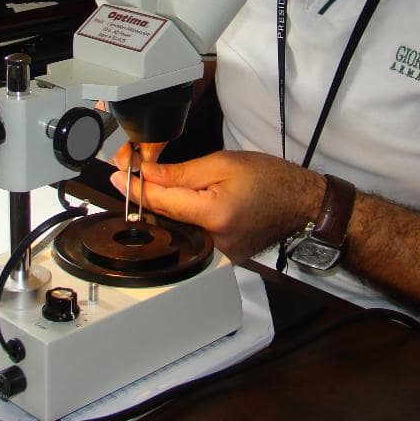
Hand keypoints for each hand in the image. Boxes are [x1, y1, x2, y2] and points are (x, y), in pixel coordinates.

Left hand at [109, 150, 323, 262]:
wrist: (302, 204)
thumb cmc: (271, 180)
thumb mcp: (224, 163)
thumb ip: (181, 172)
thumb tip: (147, 174)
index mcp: (213, 214)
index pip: (161, 202)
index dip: (135, 188)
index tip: (117, 176)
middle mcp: (213, 241)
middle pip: (166, 217)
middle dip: (149, 194)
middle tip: (133, 171)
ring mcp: (219, 253)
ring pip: (179, 227)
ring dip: (167, 206)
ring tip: (160, 182)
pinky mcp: (223, 256)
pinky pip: (194, 235)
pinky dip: (186, 217)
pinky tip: (187, 202)